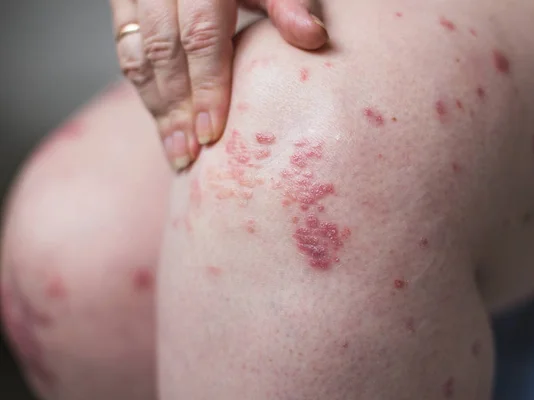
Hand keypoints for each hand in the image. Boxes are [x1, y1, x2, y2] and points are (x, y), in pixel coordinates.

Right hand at [110, 0, 327, 170]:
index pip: (202, 36)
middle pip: (163, 50)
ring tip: (176, 150)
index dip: (206, 87)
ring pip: (137, 54)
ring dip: (156, 108)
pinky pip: (126, 51)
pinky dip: (145, 91)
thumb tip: (313, 37)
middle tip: (189, 154)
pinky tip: (163, 123)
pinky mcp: (125, 4)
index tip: (212, 133)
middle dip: (177, 108)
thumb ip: (290, 4)